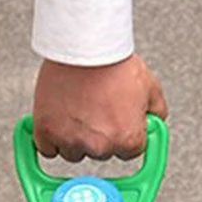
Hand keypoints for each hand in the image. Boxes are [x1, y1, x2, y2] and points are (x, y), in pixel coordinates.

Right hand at [32, 53, 168, 161]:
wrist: (85, 48)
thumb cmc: (115, 65)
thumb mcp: (151, 89)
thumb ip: (156, 113)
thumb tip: (152, 125)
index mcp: (128, 141)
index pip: (129, 153)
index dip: (123, 134)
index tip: (117, 120)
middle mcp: (100, 146)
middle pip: (100, 154)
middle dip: (99, 136)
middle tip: (95, 109)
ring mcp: (71, 140)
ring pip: (73, 153)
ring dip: (74, 138)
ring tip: (77, 111)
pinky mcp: (45, 131)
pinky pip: (47, 149)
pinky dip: (50, 139)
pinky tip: (57, 122)